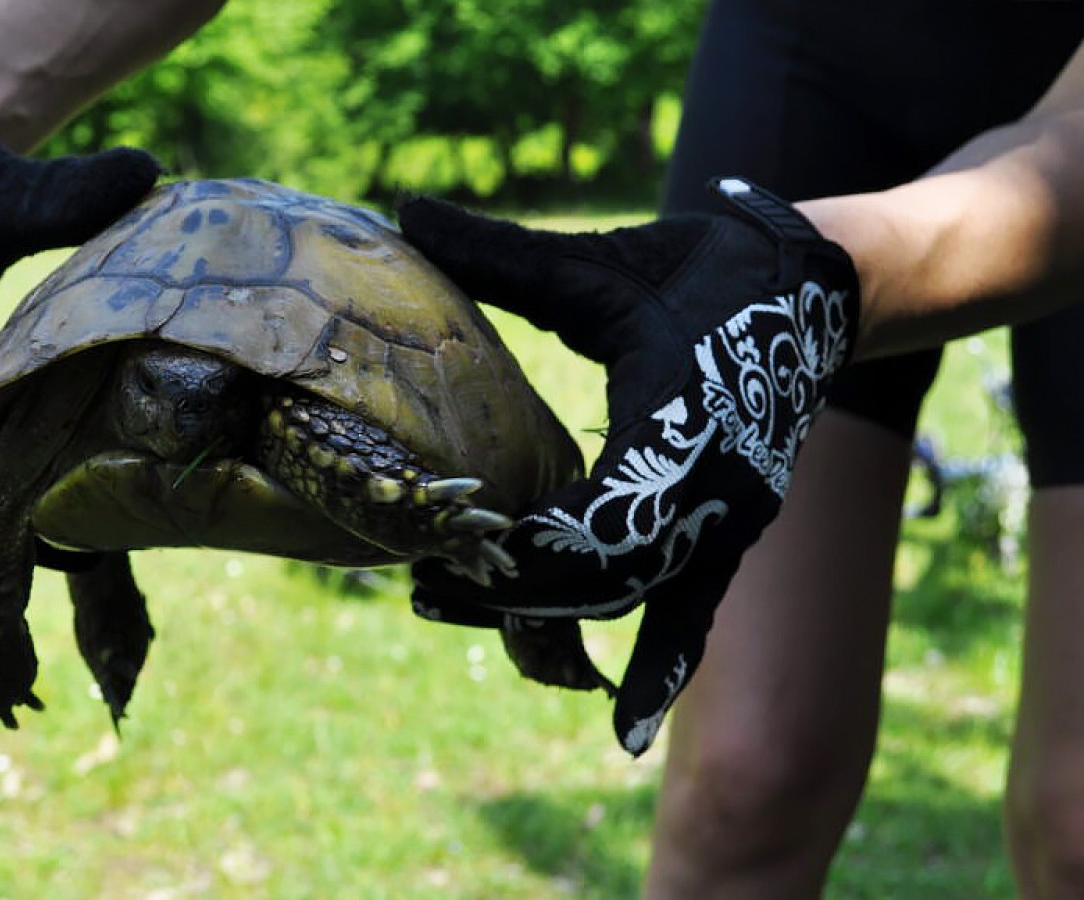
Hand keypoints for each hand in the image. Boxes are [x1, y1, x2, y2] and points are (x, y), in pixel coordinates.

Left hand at [399, 179, 858, 754]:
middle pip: (601, 581)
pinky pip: (693, 615)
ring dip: (553, 618)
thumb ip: (503, 257)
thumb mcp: (602, 267)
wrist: (818, 284)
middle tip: (424, 591)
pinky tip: (621, 728)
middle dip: (511, 592)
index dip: (514, 548)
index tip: (443, 544)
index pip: (586, 526)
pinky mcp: (731, 530)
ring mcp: (729, 523)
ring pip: (634, 602)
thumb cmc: (705, 268)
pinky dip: (658, 667)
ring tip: (457, 611)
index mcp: (678, 436)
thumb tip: (405, 208)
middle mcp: (713, 498)